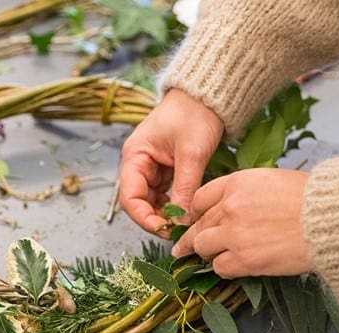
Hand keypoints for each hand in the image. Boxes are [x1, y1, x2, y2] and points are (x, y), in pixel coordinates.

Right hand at [119, 89, 223, 235]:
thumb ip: (185, 189)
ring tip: (185, 224)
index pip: (130, 198)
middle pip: (139, 203)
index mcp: (135, 156)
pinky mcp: (167, 170)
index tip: (165, 230)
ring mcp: (152, 168)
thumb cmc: (195, 113)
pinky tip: (187, 212)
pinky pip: (166, 195)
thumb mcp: (191, 153)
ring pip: (153, 202)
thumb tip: (182, 221)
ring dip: (166, 215)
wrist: (209, 95)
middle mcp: (139, 164)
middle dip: (156, 219)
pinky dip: (175, 206)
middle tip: (178, 232)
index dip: (144, 218)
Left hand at [170, 168, 313, 277]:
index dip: (196, 213)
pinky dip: (224, 267)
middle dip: (191, 237)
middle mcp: (229, 207)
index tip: (194, 221)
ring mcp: (233, 234)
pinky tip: (234, 266)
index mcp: (236, 183)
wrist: (330, 221)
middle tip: (182, 247)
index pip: (200, 199)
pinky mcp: (243, 259)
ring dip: (207, 253)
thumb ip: (245, 193)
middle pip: (198, 224)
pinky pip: (219, 267)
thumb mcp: (273, 180)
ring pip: (202, 246)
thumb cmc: (311, 199)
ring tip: (209, 257)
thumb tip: (231, 207)